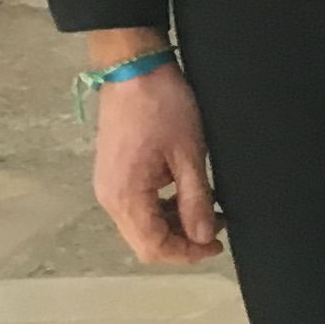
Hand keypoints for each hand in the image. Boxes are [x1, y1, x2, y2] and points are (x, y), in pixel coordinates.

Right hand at [85, 40, 220, 266]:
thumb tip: (203, 237)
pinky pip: (136, 206)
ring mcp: (108, 186)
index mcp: (125, 197)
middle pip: (144, 241)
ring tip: (207, 210)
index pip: (154, 247)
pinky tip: (185, 194)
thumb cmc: (163, 107)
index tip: (216, 245)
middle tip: (216, 228)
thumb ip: (195, 200)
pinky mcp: (113, 173)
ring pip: (141, 225)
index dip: (186, 253)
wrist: (133, 69)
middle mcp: (109, 199)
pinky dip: (161, 209)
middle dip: (181, 242)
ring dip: (172, 225)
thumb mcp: (189, 154)